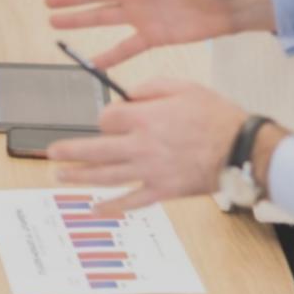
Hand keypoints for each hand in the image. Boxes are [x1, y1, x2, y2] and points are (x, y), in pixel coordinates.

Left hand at [47, 78, 246, 216]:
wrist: (242, 149)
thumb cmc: (216, 116)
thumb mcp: (182, 86)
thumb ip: (150, 87)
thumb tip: (128, 95)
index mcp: (144, 118)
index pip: (107, 118)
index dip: (105, 117)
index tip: (111, 119)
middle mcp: (141, 146)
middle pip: (95, 150)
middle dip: (69, 151)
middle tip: (50, 152)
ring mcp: (150, 171)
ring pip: (106, 176)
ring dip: (79, 178)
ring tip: (59, 176)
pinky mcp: (162, 191)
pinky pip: (131, 201)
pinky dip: (111, 206)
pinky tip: (94, 208)